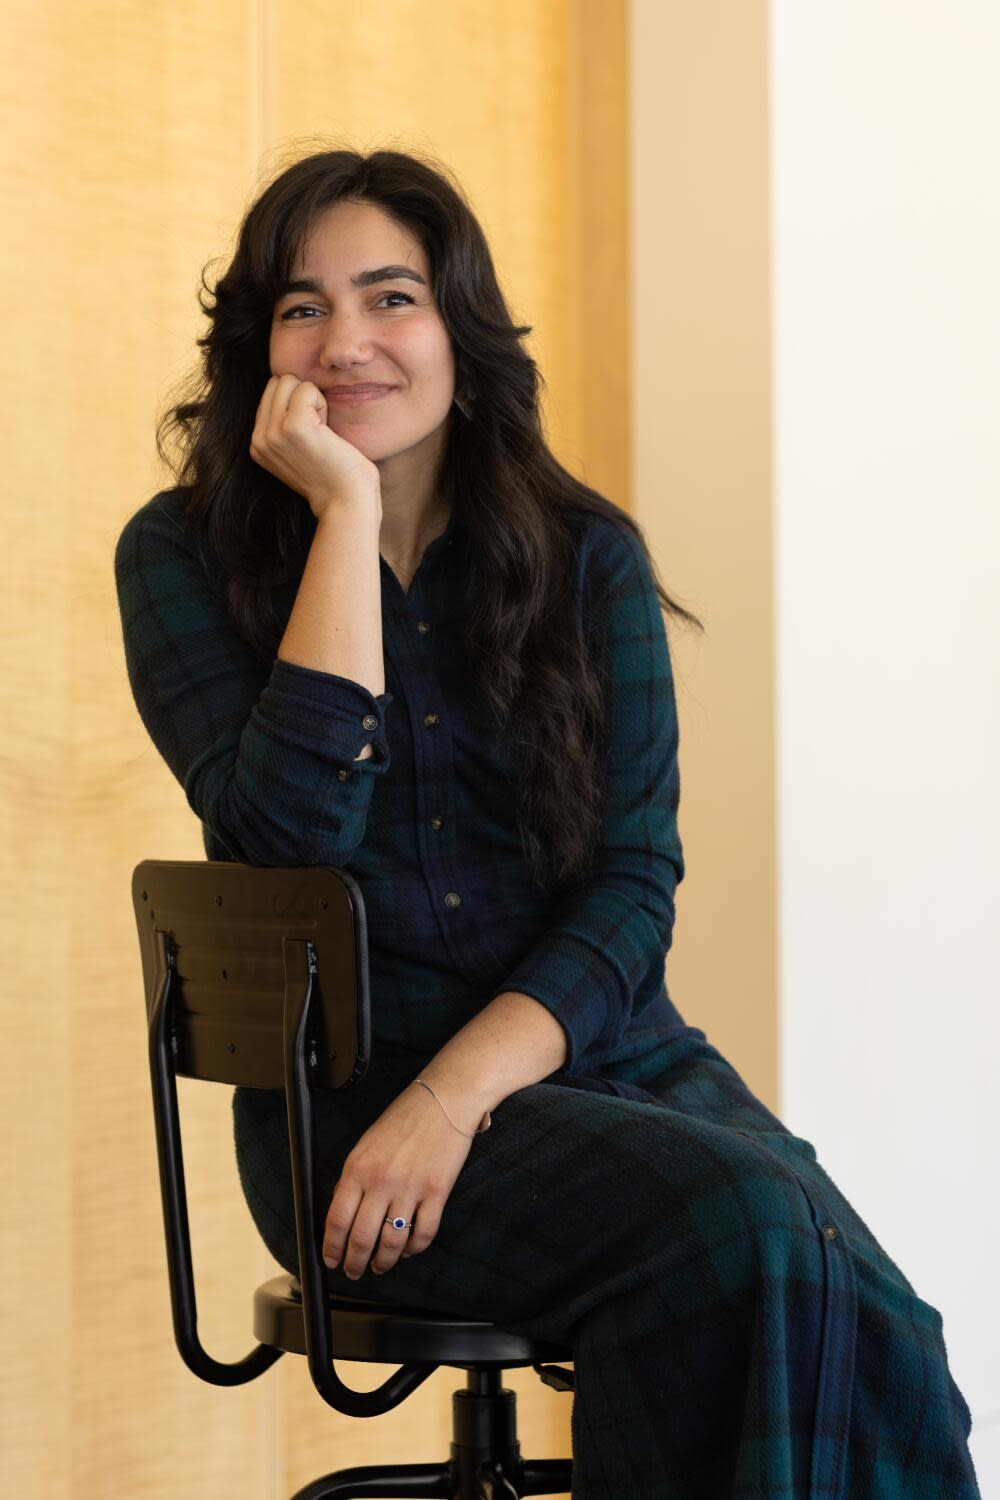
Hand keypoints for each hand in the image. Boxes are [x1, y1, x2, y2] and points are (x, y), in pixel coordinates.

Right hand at [249, 372, 380, 519]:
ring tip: (321, 433)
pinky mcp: (293, 426)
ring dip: (313, 400)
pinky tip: (327, 431)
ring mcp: (273, 432)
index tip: (311, 435)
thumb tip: (285, 383)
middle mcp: (259, 439)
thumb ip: (283, 425)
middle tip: (318, 432)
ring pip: (290, 381)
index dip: (297, 405)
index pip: (271, 393)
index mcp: (258, 445)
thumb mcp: (296, 451)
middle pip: (278, 382)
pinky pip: (307, 389)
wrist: (346, 502)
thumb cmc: (334, 475)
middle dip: (303, 399)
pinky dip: (322, 403)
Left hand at [322, 1080, 475, 1279]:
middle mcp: (382, 1181)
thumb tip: (344, 1212)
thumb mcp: (367, 1144)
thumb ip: (354, 1178)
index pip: (337, 1220)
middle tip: (354, 1271)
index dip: (332, 1248)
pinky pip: (423, 1234)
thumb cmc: (405, 1118)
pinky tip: (408, 1250)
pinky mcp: (437, 1193)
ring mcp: (410, 1189)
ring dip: (384, 1262)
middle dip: (355, 1263)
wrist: (444, 1100)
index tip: (332, 1260)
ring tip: (380, 1266)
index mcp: (358, 1168)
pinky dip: (414, 1249)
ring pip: (392, 1243)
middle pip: (362, 1239)